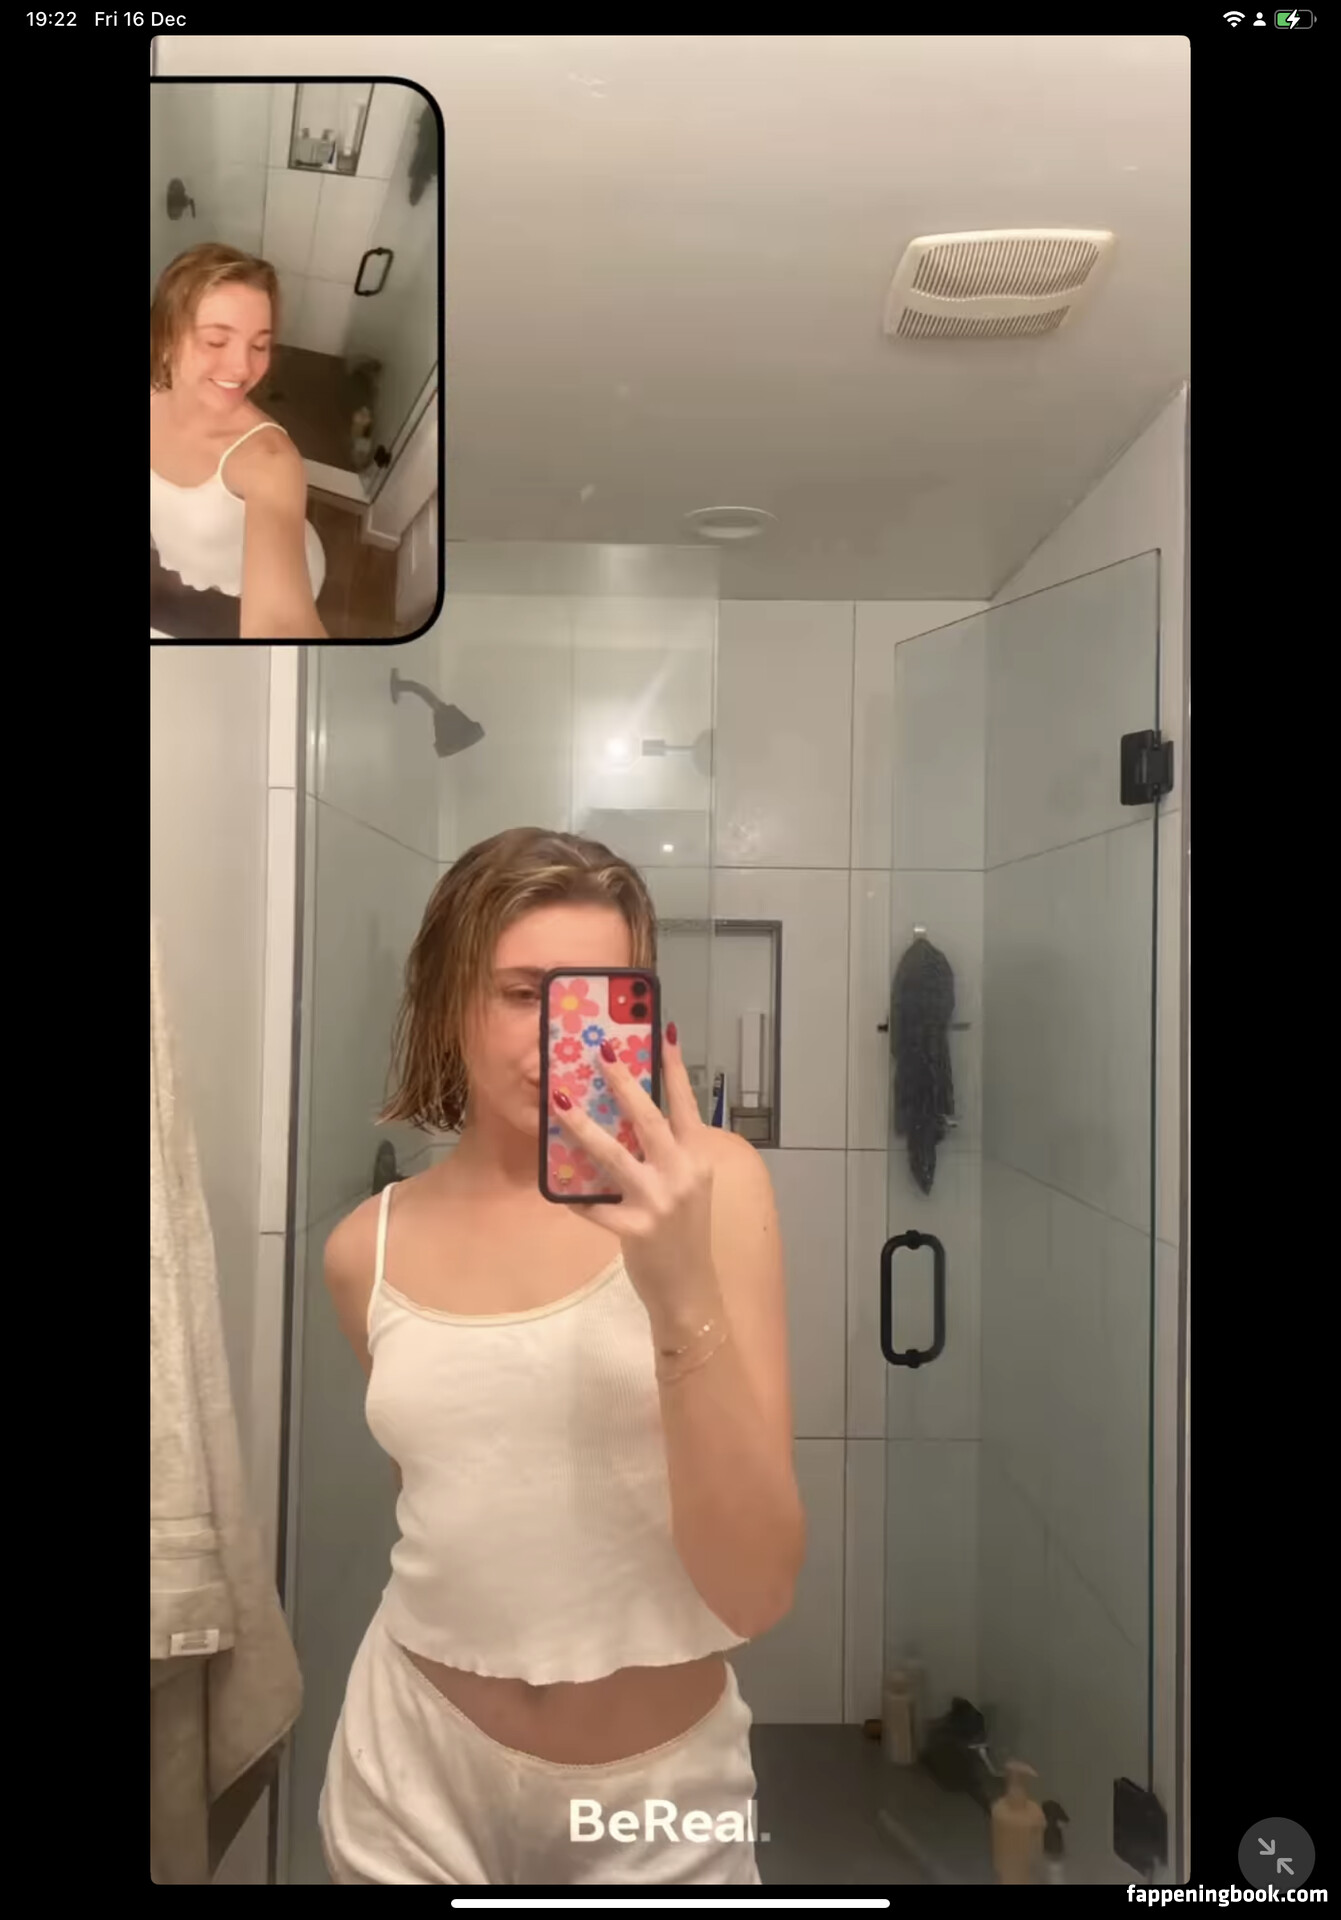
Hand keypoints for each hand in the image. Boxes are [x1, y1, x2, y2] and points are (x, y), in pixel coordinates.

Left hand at [549, 1023, 719, 1328]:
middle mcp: (682, 1175)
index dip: (677, 1068)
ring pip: (614, 1155)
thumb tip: (629, 1119)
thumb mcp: (688, 1187)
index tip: (666, 1032)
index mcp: (697, 1159)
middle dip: (624, 1082)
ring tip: (560, 1102)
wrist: (690, 1291)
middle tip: (601, 1051)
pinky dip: (575, 1196)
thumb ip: (668, 1155)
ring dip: (583, 1126)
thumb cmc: (685, 1233)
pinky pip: (595, 1206)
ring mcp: (658, 1202)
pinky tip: (555, 1187)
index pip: (687, 1104)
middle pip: (649, 1119)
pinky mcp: (635, 1229)